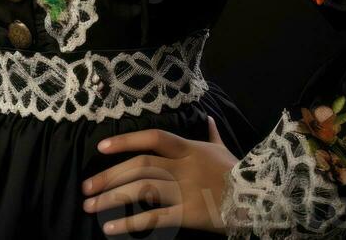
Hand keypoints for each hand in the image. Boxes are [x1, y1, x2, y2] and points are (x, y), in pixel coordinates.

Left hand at [80, 115, 238, 234]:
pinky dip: (130, 224)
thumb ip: (211, 133)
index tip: (101, 147)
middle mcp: (183, 166)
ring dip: (112, 198)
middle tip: (86, 187)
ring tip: (91, 207)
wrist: (258, 199)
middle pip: (140, 166)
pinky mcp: (188, 214)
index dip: (126, 140)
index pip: (152, 138)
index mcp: (188, 147)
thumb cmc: (237, 172)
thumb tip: (208, 118)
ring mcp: (185, 190)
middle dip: (109, 176)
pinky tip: (111, 229)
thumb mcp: (223, 148)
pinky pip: (154, 218)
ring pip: (142, 189)